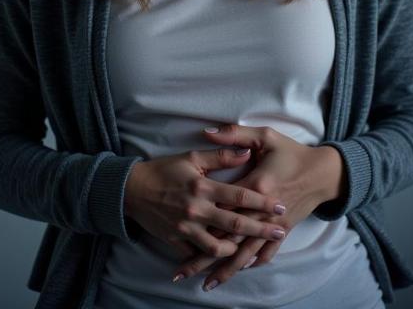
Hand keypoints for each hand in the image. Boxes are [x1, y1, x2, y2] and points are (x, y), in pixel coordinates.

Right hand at [122, 146, 287, 259]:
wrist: (132, 189)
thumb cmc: (165, 170)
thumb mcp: (192, 157)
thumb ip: (220, 156)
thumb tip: (246, 153)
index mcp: (202, 187)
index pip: (239, 196)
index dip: (262, 202)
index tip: (280, 206)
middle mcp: (196, 210)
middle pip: (235, 225)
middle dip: (260, 230)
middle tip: (279, 232)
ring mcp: (186, 229)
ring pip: (217, 247)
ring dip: (237, 249)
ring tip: (252, 248)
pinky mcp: (175, 241)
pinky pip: (197, 255)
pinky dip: (211, 258)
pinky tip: (223, 258)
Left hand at [171, 124, 344, 292]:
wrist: (323, 172)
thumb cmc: (292, 153)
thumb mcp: (265, 136)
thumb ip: (235, 135)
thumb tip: (207, 131)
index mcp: (256, 186)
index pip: (224, 207)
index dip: (204, 221)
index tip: (181, 233)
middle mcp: (262, 210)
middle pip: (230, 237)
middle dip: (206, 256)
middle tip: (183, 273)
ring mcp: (273, 224)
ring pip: (246, 251)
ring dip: (226, 269)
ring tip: (207, 284)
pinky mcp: (284, 230)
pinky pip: (266, 251)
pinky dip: (252, 262)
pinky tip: (239, 272)